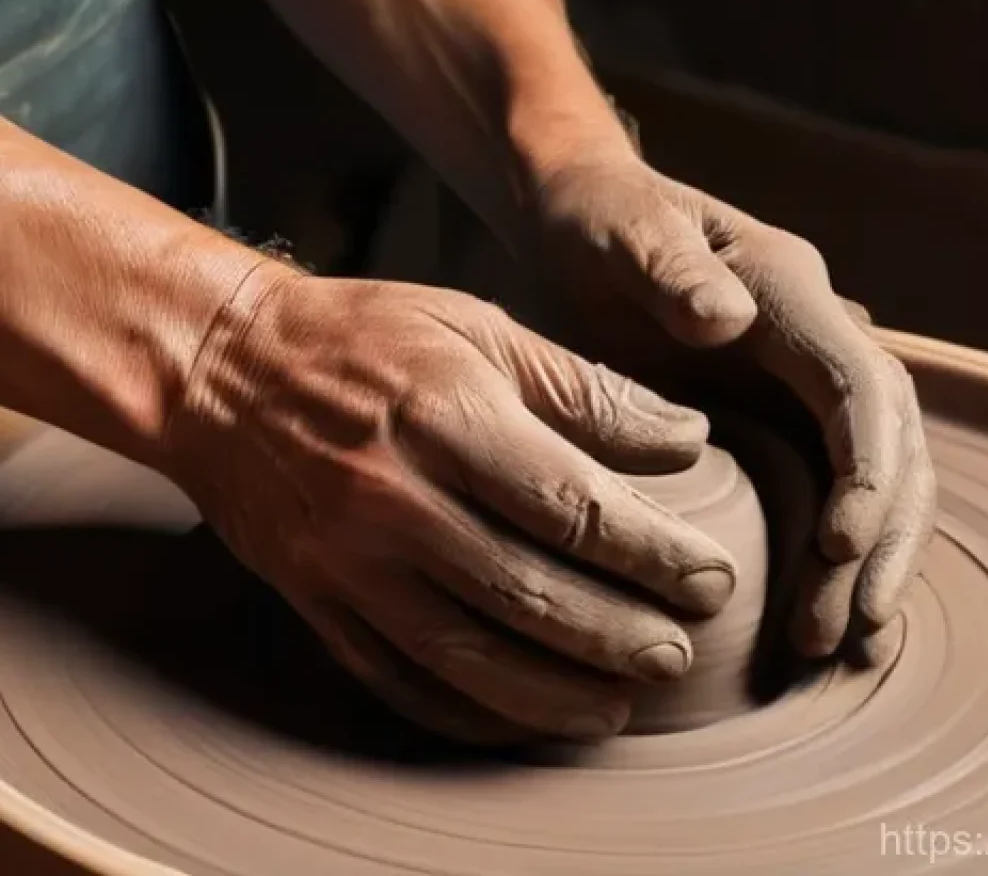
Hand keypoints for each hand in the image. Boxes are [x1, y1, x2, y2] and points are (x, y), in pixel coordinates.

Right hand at [164, 267, 736, 742]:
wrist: (221, 369)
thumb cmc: (360, 334)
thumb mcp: (477, 326)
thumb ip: (583, 388)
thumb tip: (684, 438)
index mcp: (446, 416)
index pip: (574, 508)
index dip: (655, 554)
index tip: (709, 578)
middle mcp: (396, 500)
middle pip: (532, 593)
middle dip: (622, 634)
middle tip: (681, 651)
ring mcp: (350, 561)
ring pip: (471, 654)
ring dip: (558, 691)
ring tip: (622, 702)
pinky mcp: (318, 599)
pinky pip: (401, 677)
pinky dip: (470, 710)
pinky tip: (524, 716)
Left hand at [528, 150, 936, 662]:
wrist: (585, 218)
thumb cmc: (597, 221)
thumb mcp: (621, 232)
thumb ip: (667, 267)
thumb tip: (729, 321)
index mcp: (788, 290)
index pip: (859, 386)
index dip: (865, 469)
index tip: (841, 548)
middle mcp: (814, 337)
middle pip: (890, 445)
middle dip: (878, 540)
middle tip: (845, 631)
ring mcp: (800, 378)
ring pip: (872, 478)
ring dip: (868, 565)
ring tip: (846, 649)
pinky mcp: (775, 413)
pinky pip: (827, 488)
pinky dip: (838, 556)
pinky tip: (828, 619)